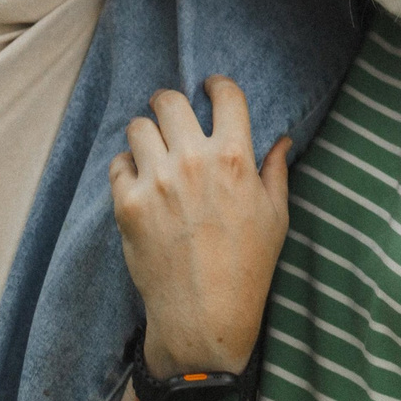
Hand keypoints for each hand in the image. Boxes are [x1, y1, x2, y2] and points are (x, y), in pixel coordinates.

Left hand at [109, 77, 289, 375]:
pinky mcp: (127, 204)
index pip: (225, 95)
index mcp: (236, 159)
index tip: (210, 88)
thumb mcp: (275, 217)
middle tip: (171, 115)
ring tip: (153, 150)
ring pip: (138, 127)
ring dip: (147, 135)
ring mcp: (157, 181)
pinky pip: (118, 163)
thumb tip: (281, 140)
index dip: (217, 85)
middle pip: (170, 101)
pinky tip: (140, 183)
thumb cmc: (248, 268)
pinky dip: (128, 168)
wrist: (204, 316)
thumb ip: (275, 172)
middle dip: (171, 104)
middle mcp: (194, 161)